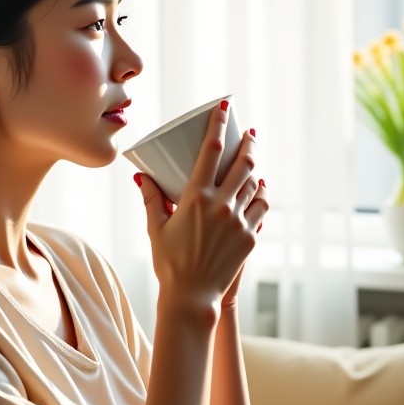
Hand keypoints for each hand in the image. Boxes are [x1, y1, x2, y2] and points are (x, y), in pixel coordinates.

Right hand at [135, 101, 268, 313]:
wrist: (192, 297)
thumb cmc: (169, 262)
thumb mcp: (155, 227)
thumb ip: (150, 198)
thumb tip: (140, 176)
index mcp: (195, 198)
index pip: (211, 150)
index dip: (219, 124)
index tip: (224, 108)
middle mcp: (221, 205)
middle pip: (242, 163)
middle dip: (247, 142)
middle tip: (249, 132)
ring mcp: (239, 222)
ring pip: (255, 184)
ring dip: (255, 167)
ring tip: (253, 158)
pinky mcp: (250, 238)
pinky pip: (262, 209)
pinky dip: (263, 195)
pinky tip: (261, 189)